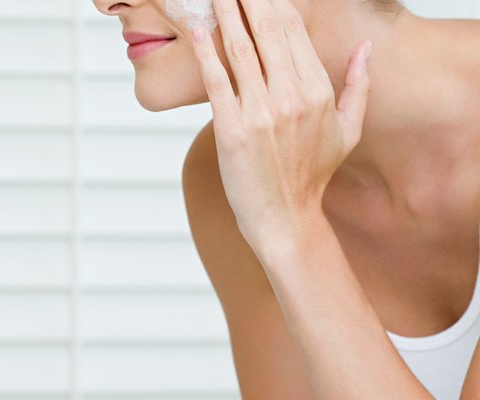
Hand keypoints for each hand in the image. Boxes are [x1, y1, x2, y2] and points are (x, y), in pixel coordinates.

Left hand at [190, 0, 371, 249]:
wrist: (285, 217)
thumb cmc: (311, 175)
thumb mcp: (348, 131)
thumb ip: (358, 86)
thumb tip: (366, 49)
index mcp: (319, 91)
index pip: (293, 32)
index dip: (274, 3)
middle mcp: (293, 97)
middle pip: (268, 30)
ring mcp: (261, 112)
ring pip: (241, 48)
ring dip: (226, 13)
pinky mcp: (232, 129)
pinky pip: (217, 81)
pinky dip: (207, 52)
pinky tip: (200, 29)